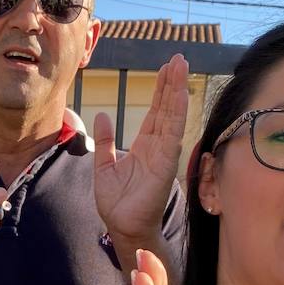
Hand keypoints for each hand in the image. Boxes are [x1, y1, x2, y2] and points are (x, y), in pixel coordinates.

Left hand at [94, 54, 187, 241]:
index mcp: (143, 146)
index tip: (165, 69)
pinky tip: (180, 94)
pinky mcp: (166, 162)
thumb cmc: (116, 203)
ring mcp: (164, 153)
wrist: (122, 226)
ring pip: (172, 115)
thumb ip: (105, 142)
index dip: (160, 91)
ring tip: (180, 66)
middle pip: (166, 108)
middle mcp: (157, 147)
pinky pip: (172, 132)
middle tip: (177, 58)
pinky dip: (177, 112)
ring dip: (176, 90)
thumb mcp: (103, 167)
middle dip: (171, 83)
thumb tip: (103, 116)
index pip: (155, 113)